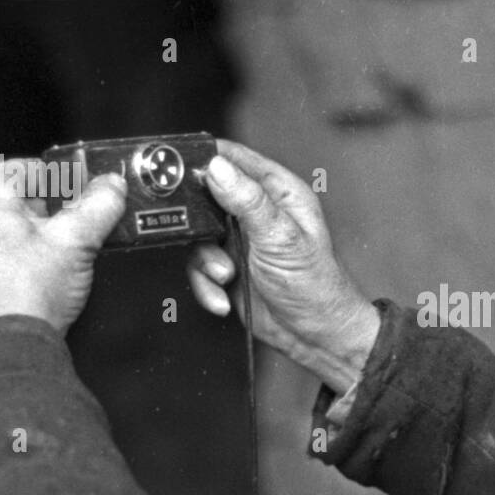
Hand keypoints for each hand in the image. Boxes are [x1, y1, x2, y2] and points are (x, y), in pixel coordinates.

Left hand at [0, 159, 125, 340]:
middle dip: (48, 208)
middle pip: (13, 198)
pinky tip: (36, 277)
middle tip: (74, 226)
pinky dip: (14, 259)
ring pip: (1, 228)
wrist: (7, 346)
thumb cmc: (27, 296)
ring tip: (57, 256)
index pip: (27, 167)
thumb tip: (111, 187)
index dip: (62, 177)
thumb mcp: (78, 241)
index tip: (82, 190)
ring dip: (30, 235)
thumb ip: (100, 205)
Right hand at [187, 140, 379, 393]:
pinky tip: (224, 296)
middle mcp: (257, 211)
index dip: (204, 160)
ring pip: (198, 236)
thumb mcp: (280, 238)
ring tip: (227, 275)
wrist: (314, 336)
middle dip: (198, 223)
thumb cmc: (316, 286)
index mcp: (278, 192)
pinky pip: (198, 267)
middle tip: (202, 237)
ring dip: (206, 262)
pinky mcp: (228, 266)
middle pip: (205, 196)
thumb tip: (217, 167)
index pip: (233, 158)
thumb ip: (247, 201)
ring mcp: (240, 239)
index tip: (179, 171)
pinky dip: (206, 285)